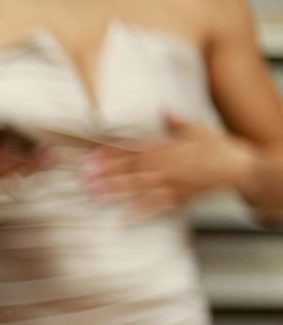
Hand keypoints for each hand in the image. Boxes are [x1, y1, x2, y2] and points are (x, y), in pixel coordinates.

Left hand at [84, 115, 245, 215]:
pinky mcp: (182, 196)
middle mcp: (167, 164)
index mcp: (167, 147)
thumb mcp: (196, 129)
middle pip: (131, 168)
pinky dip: (144, 209)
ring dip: (117, 190)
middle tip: (84, 178)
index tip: (90, 158)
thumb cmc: (217, 147)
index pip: (132, 150)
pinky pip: (160, 204)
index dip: (110, 154)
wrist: (240, 166)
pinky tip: (126, 215)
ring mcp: (174, 181)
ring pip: (141, 186)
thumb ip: (175, 122)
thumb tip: (163, 109)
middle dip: (106, 173)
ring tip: (95, 194)